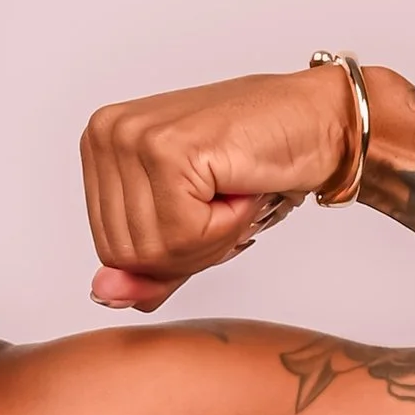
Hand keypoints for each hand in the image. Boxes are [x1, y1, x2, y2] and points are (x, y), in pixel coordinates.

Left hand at [81, 65, 357, 311]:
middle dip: (188, 249)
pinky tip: (238, 186)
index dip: (168, 255)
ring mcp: (133, 137)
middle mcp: (107, 134)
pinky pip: (184, 235)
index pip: (111, 251)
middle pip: (126, 255)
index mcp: (99, 147)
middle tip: (222, 201)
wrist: (316, 122)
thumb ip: (145, 268)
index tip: (203, 212)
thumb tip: (103, 293)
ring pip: (153, 250)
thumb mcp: (187, 230)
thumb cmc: (255, 164)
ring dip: (211, 237)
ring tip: (230, 189)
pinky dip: (225, 226)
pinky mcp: (168, 148)